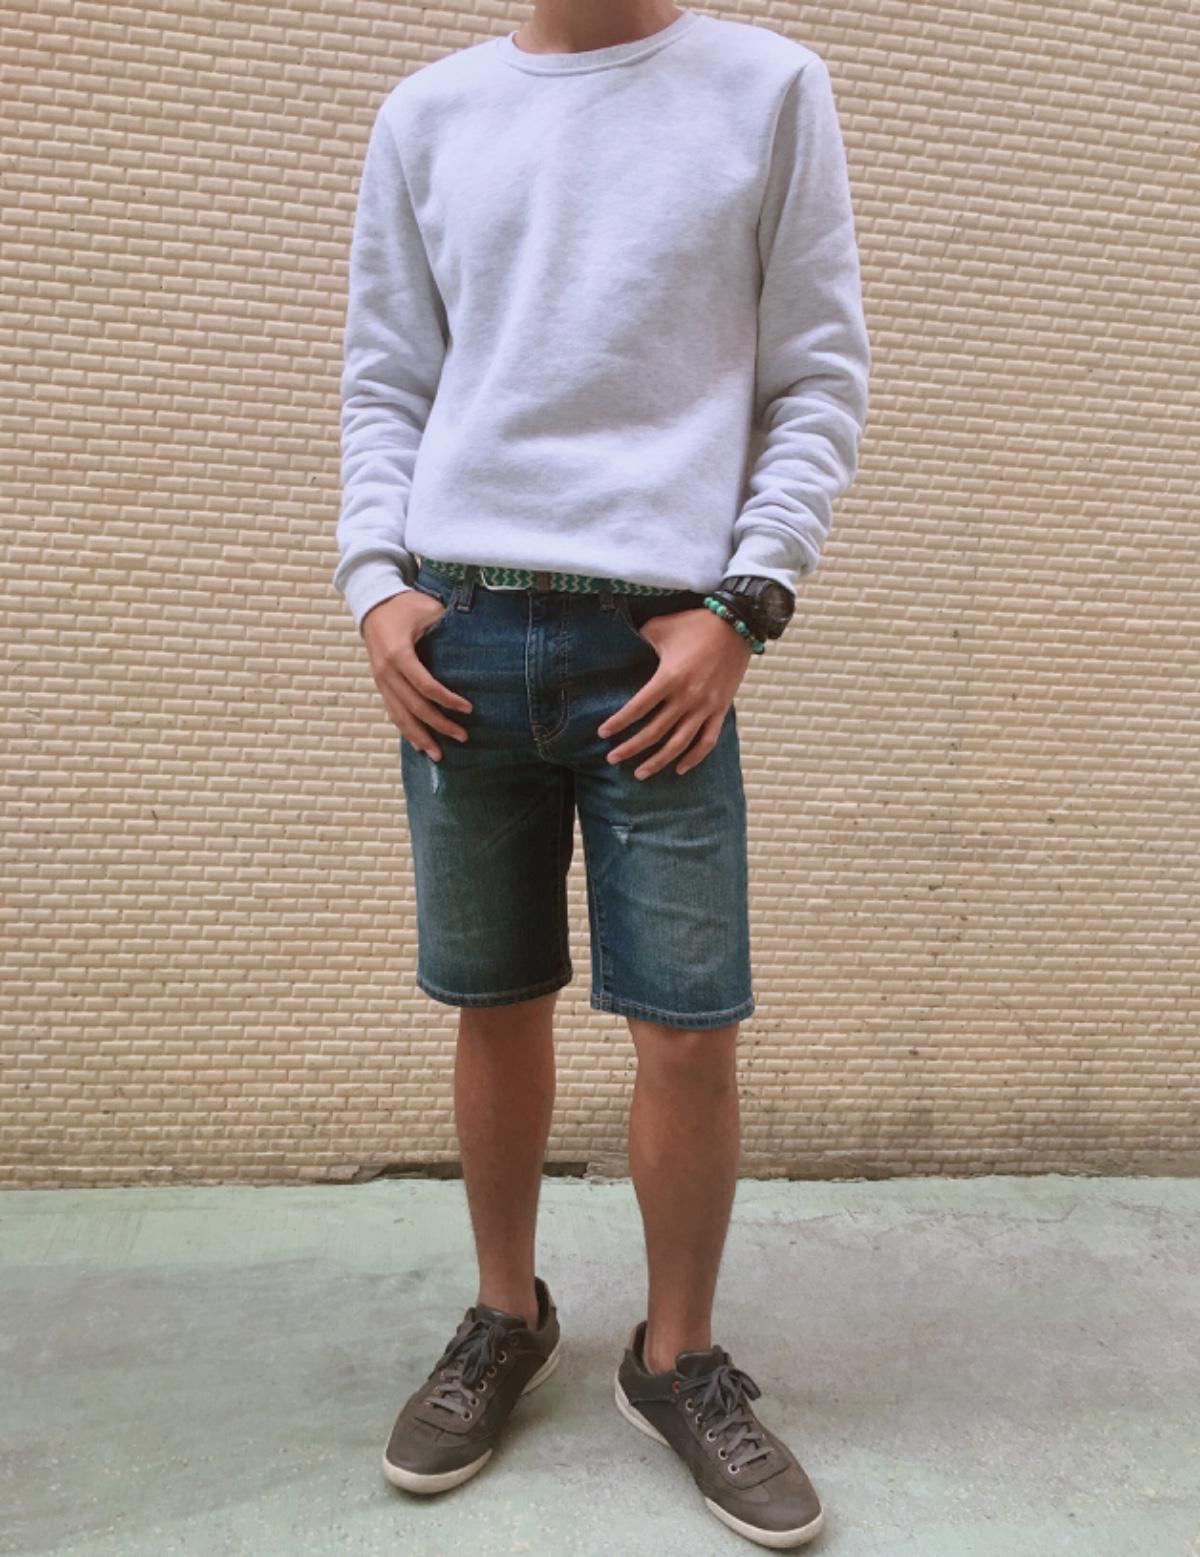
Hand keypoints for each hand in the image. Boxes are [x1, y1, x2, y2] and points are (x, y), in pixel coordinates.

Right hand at [361, 591, 472, 760]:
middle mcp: (386, 671)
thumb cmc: (404, 605)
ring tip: (439, 755)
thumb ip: (447, 627)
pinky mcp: (381, 684)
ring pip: (399, 716)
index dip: (447, 700)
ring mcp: (380, 680)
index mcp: (398, 654)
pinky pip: (393, 712)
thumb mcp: (428, 609)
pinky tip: (419, 744)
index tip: (468, 709)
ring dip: (420, 737)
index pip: (425, 685)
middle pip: (414, 707)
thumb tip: (476, 643)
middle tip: (463, 737)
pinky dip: (406, 729)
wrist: (373, 603)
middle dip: (439, 725)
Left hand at [597, 607, 752, 777]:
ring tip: (640, 773)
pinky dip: (694, 758)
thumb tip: (622, 647)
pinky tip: (679, 769)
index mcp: (669, 678)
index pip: (637, 708)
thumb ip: (639, 639)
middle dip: (630, 748)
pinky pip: (707, 741)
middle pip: (654, 732)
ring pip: (679, 744)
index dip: (618, 723)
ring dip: (658, 761)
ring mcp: (706, 707)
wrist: (737, 624)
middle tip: (612, 759)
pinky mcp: (721, 709)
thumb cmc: (695, 625)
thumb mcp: (660, 627)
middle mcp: (687, 698)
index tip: (602, 734)